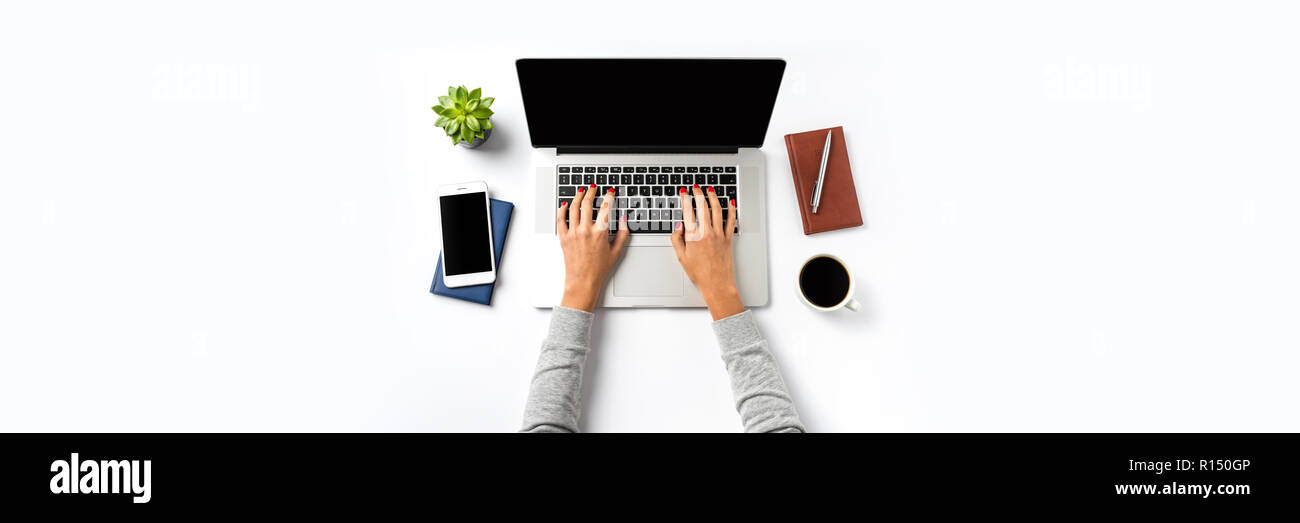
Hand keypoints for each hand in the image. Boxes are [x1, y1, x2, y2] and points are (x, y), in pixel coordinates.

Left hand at [556, 184, 629, 310]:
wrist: (582, 281)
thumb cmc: (599, 269)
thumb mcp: (616, 251)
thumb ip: (623, 233)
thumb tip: (625, 219)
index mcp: (600, 233)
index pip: (606, 208)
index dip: (609, 197)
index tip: (611, 192)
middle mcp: (585, 231)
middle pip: (588, 204)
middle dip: (591, 192)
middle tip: (593, 188)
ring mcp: (573, 233)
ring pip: (574, 208)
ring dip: (578, 197)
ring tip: (581, 191)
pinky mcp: (563, 237)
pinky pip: (561, 219)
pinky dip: (562, 209)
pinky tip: (565, 204)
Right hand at [670, 184, 743, 320]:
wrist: (716, 284)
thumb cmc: (699, 274)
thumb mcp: (681, 257)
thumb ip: (676, 239)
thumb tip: (678, 226)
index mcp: (693, 237)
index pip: (688, 212)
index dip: (685, 199)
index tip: (683, 192)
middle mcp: (707, 233)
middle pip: (702, 207)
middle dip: (698, 194)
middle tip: (695, 187)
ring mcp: (719, 235)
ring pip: (717, 210)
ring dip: (713, 197)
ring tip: (710, 190)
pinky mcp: (728, 239)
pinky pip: (731, 220)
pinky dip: (731, 210)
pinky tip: (730, 202)